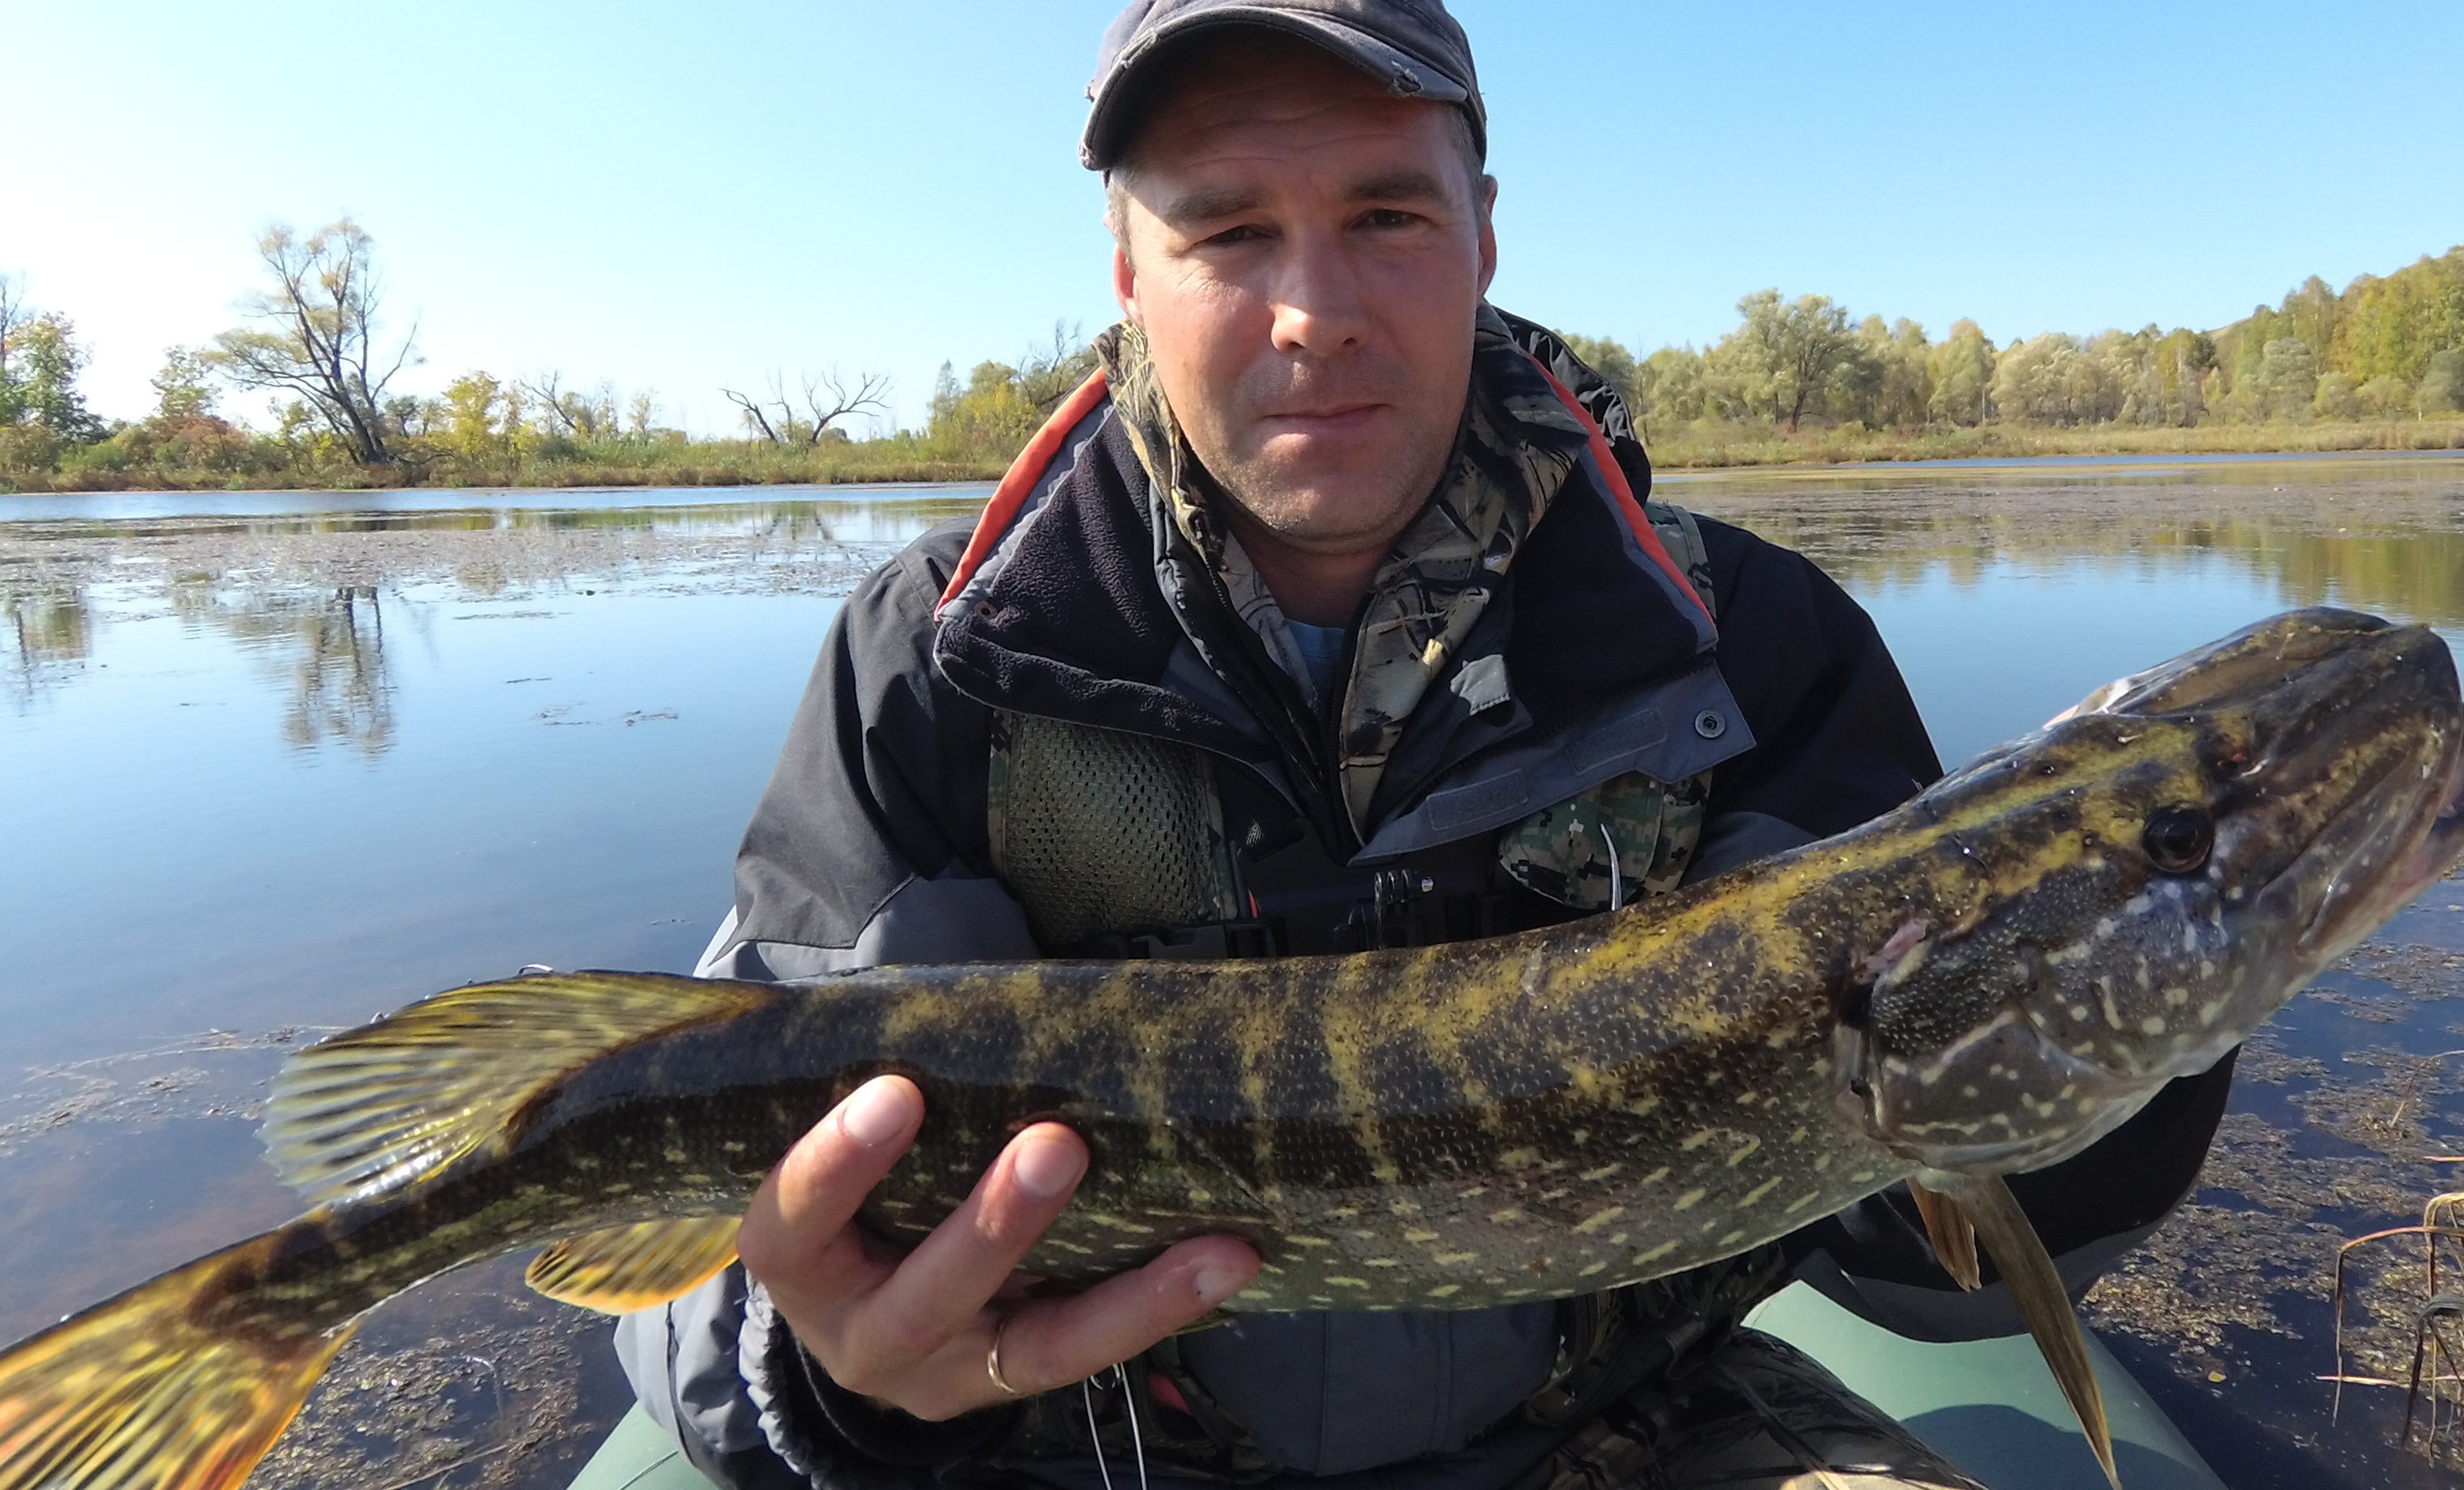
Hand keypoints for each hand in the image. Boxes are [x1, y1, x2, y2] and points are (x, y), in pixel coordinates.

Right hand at [738, 1074, 1260, 1420]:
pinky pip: (1092, 1353)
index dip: (836, 1163)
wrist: (860, 1303)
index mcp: (800, 1265)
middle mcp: (865, 1335)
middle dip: (992, 1224)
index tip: (896, 1091)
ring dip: (1121, 1292)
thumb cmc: (858, 1190)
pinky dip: (1160, 1305)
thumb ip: (887, 1094)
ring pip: (1032, 1347)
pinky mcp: (1017, 1381)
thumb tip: (984, 999)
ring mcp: (948, 1372)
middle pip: (924, 1297)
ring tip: (1203, 1243)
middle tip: (1056, 1143)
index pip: (793, 1221)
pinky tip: (1226, 1260)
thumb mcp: (844, 1150)